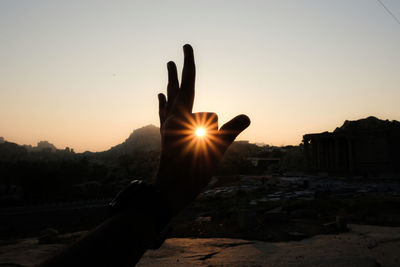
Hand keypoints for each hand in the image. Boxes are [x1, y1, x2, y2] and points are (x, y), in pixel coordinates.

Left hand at [156, 44, 249, 214]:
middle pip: (176, 90)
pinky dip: (164, 105)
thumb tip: (247, 116)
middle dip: (177, 72)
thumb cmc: (190, 174)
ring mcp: (168, 128)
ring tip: (168, 80)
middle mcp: (172, 119)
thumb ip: (231, 132)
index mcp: (182, 118)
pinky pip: (165, 116)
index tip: (186, 46)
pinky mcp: (167, 137)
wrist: (168, 192)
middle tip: (174, 57)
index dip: (189, 64)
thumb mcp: (215, 152)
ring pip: (171, 104)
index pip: (188, 84)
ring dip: (171, 89)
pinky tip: (161, 99)